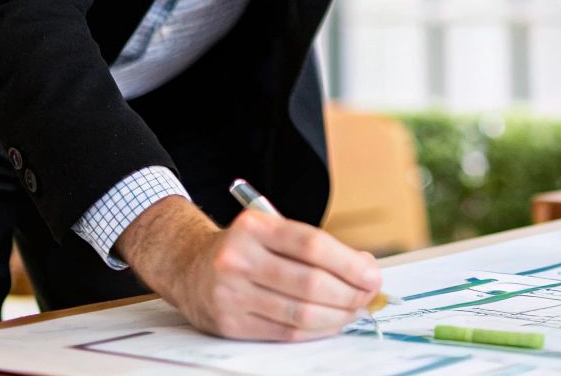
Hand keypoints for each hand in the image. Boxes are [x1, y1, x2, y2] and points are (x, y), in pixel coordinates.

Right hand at [117, 196, 382, 339]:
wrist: (188, 267)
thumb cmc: (245, 249)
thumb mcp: (273, 232)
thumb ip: (316, 247)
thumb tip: (364, 269)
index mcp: (254, 227)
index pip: (311, 245)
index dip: (349, 263)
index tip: (372, 274)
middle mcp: (238, 259)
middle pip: (310, 283)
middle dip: (349, 293)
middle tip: (368, 295)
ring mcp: (231, 294)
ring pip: (300, 313)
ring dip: (337, 316)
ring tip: (354, 310)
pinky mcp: (230, 323)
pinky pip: (284, 332)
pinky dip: (315, 330)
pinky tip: (330, 322)